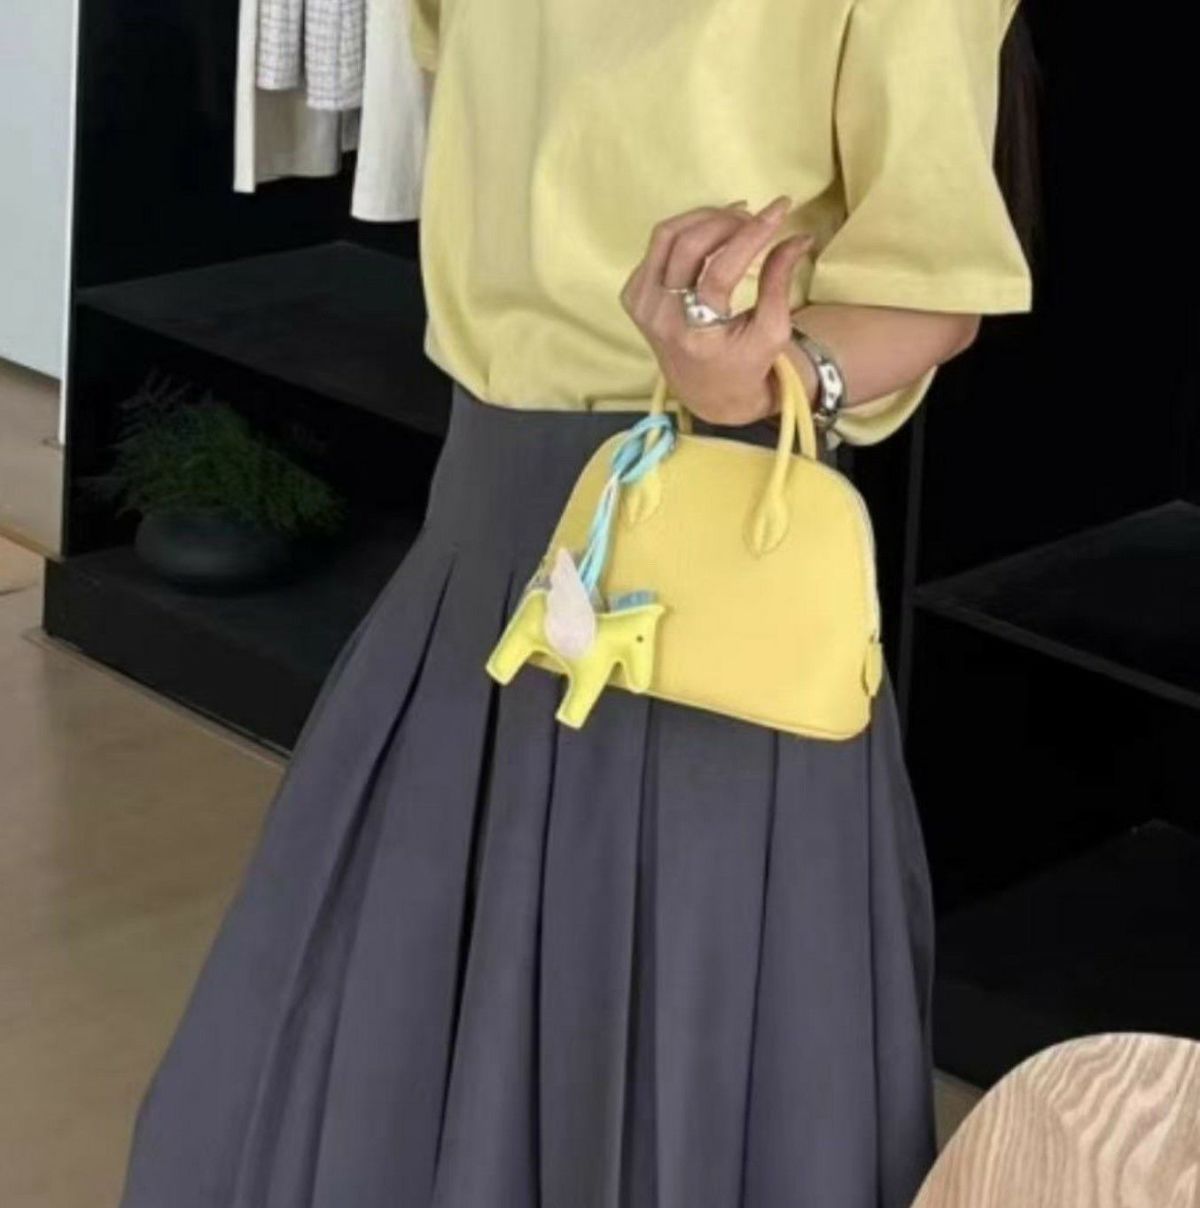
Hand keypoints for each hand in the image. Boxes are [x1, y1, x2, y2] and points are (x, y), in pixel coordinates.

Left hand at [619, 195, 815, 424]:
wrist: (706, 392)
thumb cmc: (746, 363)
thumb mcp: (772, 332)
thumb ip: (779, 282)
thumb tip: (799, 236)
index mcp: (695, 335)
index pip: (720, 272)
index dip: (752, 235)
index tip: (781, 208)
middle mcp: (660, 319)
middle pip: (688, 246)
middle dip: (727, 221)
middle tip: (755, 217)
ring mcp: (642, 306)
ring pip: (666, 237)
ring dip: (704, 218)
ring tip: (735, 219)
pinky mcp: (635, 296)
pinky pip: (657, 248)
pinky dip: (685, 232)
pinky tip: (712, 236)